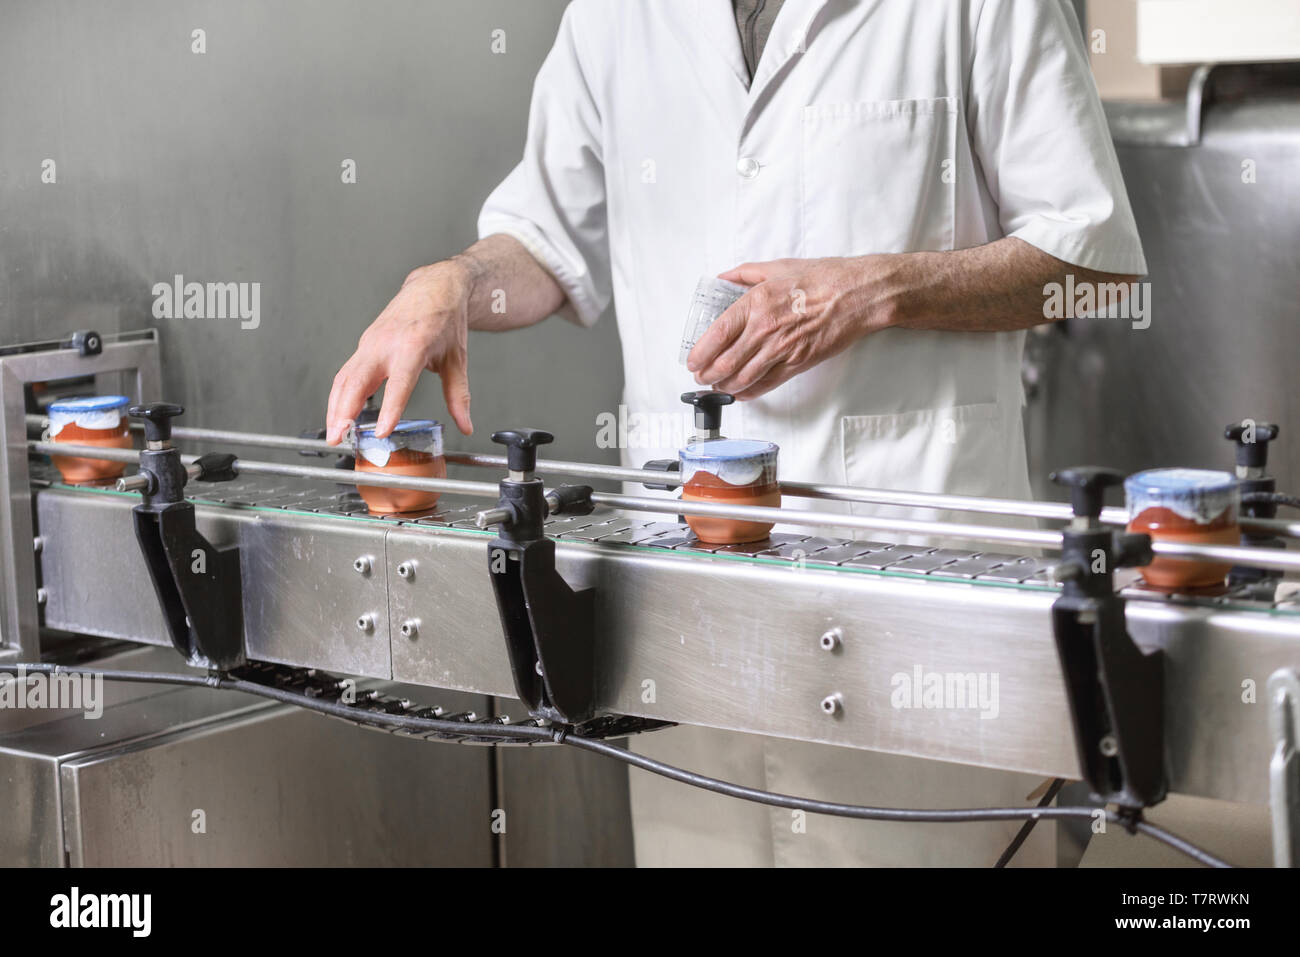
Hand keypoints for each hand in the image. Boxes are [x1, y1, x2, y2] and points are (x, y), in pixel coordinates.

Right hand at [326, 262, 473, 443]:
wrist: (434, 287)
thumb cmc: (445, 319)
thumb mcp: (456, 359)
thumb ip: (459, 395)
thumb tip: (465, 424)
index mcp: (413, 345)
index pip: (399, 383)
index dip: (390, 408)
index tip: (382, 431)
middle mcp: (387, 343)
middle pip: (358, 380)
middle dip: (344, 411)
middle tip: (339, 437)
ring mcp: (371, 342)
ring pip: (346, 377)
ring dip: (336, 406)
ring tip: (335, 433)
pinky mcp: (364, 344)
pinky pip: (346, 371)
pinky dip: (339, 394)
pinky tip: (338, 413)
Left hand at [687, 256, 899, 399]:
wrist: (857, 294)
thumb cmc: (823, 278)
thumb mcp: (778, 266)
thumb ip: (746, 273)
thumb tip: (724, 277)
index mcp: (757, 302)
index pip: (718, 334)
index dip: (701, 352)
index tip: (693, 360)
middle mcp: (766, 328)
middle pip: (726, 361)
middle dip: (708, 374)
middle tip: (701, 377)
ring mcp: (782, 348)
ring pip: (744, 376)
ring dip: (726, 386)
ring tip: (717, 387)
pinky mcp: (799, 362)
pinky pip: (768, 383)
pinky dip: (751, 391)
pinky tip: (742, 392)